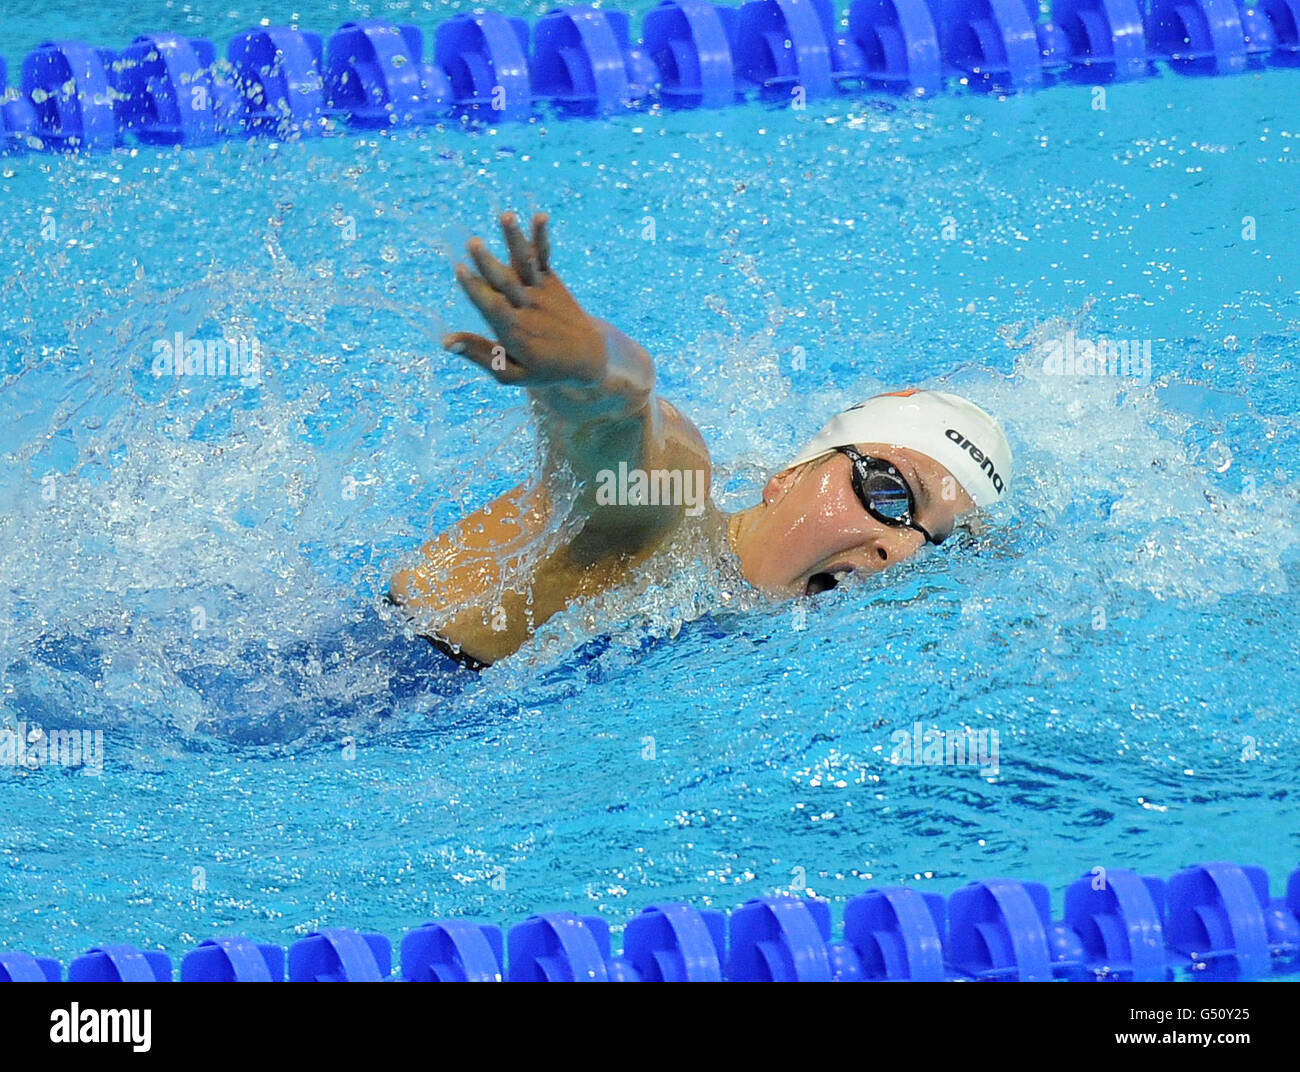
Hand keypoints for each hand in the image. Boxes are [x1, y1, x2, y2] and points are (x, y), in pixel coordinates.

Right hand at [444, 212, 607, 387]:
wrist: (588, 359)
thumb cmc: (541, 368)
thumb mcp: (509, 372)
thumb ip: (479, 354)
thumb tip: (445, 342)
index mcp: (514, 331)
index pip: (492, 307)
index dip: (475, 289)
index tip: (460, 270)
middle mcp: (528, 308)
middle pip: (505, 283)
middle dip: (488, 263)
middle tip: (473, 243)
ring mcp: (541, 292)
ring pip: (525, 264)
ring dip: (514, 239)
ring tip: (505, 216)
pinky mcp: (552, 282)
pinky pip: (545, 257)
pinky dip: (542, 237)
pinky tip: (539, 215)